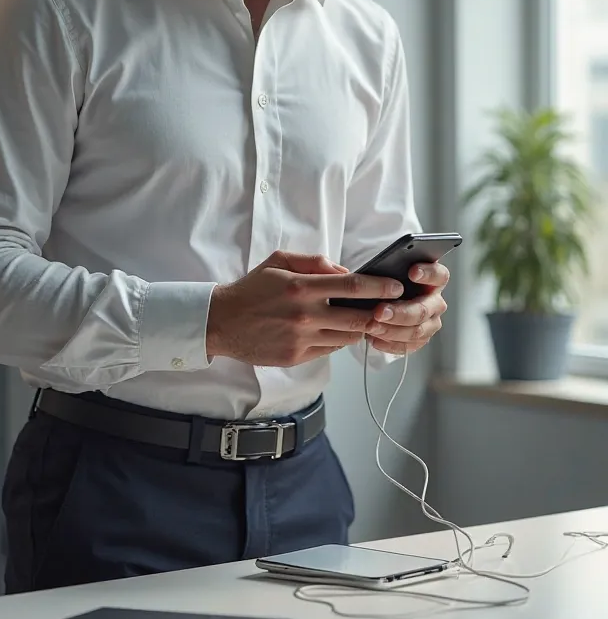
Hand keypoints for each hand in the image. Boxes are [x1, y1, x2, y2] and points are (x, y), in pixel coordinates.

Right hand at [206, 250, 406, 366]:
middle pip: (357, 317)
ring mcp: (301, 339)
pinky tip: (337, 330)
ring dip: (360, 328)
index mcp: (301, 287)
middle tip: (392, 307)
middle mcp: (304, 315)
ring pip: (347, 337)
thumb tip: (344, 271)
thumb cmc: (251, 289)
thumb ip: (314, 262)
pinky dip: (338, 340)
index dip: (379, 287)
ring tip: (365, 318)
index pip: (351, 287)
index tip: (395, 287)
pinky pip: (330, 349)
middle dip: (380, 312)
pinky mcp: (296, 357)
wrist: (222, 321)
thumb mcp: (278, 261)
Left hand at [367, 261, 448, 355]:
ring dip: (391, 330)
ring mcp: (430, 323)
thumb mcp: (390, 271)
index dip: (427, 274)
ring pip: (416, 331)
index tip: (412, 272)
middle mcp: (435, 302)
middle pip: (423, 310)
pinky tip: (373, 338)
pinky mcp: (420, 340)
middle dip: (400, 312)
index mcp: (434, 281)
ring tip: (371, 327)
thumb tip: (377, 271)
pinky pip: (407, 346)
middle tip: (379, 311)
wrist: (383, 302)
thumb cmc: (388, 282)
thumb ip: (391, 270)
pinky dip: (389, 343)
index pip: (439, 275)